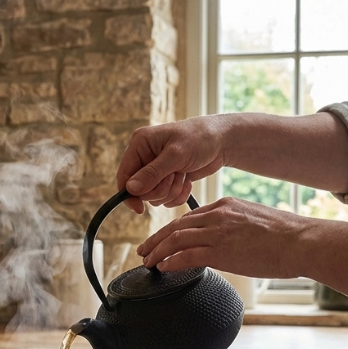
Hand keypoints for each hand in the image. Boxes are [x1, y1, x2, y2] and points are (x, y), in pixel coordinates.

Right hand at [117, 116, 231, 211]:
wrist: (223, 141)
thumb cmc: (200, 138)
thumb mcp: (176, 155)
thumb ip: (152, 173)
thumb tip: (130, 189)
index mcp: (140, 144)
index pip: (124, 175)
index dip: (129, 194)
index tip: (139, 209)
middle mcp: (145, 157)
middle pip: (140, 190)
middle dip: (160, 189)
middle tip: (175, 176)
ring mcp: (156, 169)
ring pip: (153, 197)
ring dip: (171, 191)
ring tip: (183, 175)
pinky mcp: (167, 179)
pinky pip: (165, 198)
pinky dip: (178, 194)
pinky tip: (187, 181)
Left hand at [139, 197, 305, 277]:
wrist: (302, 241)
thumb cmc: (287, 236)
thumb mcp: (254, 221)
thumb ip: (233, 228)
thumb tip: (222, 244)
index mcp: (225, 206)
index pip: (189, 217)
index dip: (171, 230)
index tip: (162, 239)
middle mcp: (217, 216)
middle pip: (176, 227)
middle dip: (156, 240)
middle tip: (144, 250)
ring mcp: (217, 233)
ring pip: (176, 240)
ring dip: (158, 252)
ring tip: (148, 261)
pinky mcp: (220, 251)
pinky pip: (186, 256)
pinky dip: (171, 261)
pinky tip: (163, 268)